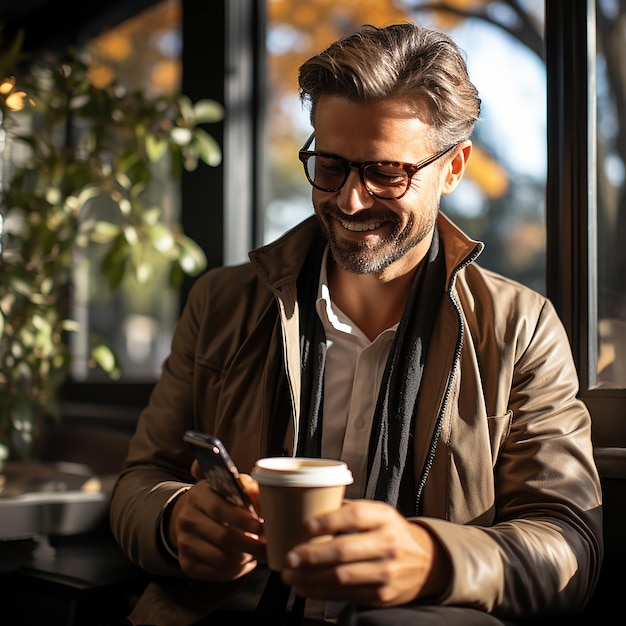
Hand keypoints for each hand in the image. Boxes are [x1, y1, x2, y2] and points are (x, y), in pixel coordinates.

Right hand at [167, 462, 264, 580]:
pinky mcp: (187, 563)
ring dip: (245, 560)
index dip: (242, 519)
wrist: (192, 514)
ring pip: (221, 560)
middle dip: (251, 545)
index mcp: (199, 495)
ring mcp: (184, 543)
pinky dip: (236, 571)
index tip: (261, 526)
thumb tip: (267, 502)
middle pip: (222, 537)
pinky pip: (216, 574)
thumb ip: (249, 490)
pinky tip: (246, 562)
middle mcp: (187, 519)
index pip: (219, 508)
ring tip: (258, 554)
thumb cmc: (221, 499)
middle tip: (267, 546)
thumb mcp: (231, 487)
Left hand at [281, 499, 449, 606]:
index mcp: (384, 517)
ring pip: (341, 577)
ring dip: (310, 578)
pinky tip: (305, 588)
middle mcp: (388, 544)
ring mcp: (386, 572)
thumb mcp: (380, 513)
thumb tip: (312, 505)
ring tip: (291, 575)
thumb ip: (350, 510)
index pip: (355, 516)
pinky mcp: (381, 595)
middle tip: (290, 557)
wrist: (427, 562)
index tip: (306, 525)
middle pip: (344, 551)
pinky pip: (346, 595)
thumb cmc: (393, 533)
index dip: (329, 520)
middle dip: (312, 556)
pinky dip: (321, 593)